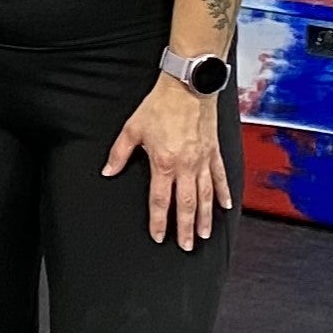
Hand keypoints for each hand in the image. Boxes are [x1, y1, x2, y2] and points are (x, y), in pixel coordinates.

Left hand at [102, 73, 229, 247]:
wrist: (188, 86)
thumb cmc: (159, 106)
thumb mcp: (132, 129)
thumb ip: (119, 154)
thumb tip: (107, 171)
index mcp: (164, 163)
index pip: (161, 200)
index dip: (159, 221)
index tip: (158, 236)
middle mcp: (187, 166)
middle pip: (187, 205)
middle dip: (186, 228)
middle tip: (187, 246)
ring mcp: (204, 160)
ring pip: (206, 196)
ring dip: (206, 217)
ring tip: (205, 234)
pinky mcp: (214, 152)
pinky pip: (220, 177)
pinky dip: (223, 193)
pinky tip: (225, 206)